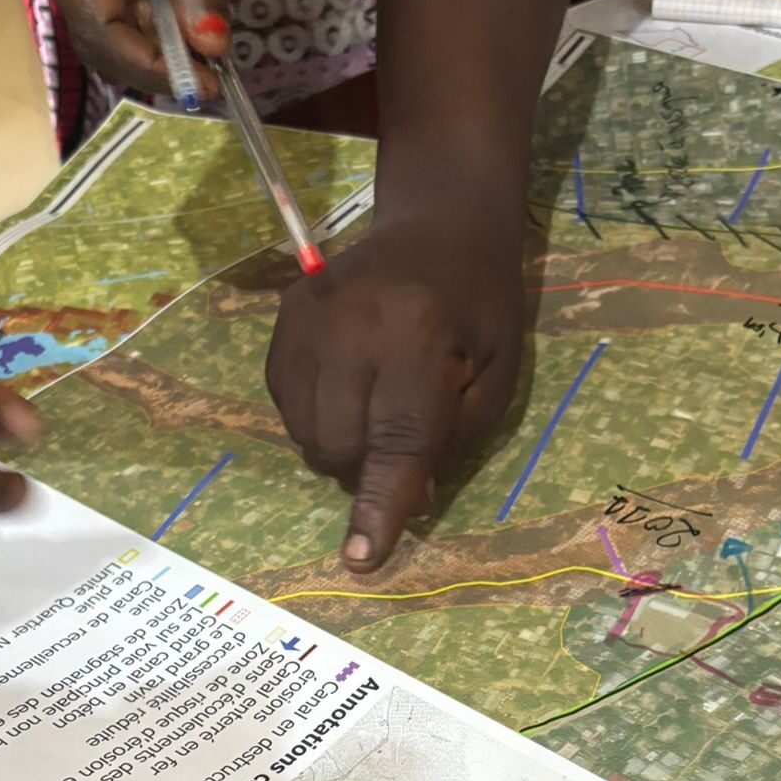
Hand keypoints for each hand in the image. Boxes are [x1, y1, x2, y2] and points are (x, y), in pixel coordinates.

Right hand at [25, 0, 230, 98]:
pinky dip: (161, 20)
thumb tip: (211, 43)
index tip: (207, 84)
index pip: (101, 29)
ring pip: (117, 26)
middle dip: (159, 62)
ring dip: (163, 45)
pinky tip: (197, 21)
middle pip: (105, 38)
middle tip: (220, 77)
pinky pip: (126, 4)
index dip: (151, 65)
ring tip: (214, 51)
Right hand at [266, 216, 524, 572]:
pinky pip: (286, 404)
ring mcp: (308, 320)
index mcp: (419, 338)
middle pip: (339, 446)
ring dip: (340, 445)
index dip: (381, 501)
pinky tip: (350, 385)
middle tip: (404, 437)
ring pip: (305, 433)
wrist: (438, 224)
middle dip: (368, 468)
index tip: (361, 557)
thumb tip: (403, 499)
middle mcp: (352, 327)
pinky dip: (317, 415)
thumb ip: (453, 437)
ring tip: (377, 403)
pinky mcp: (283, 319)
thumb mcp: (498, 371)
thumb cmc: (480, 303)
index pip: (396, 438)